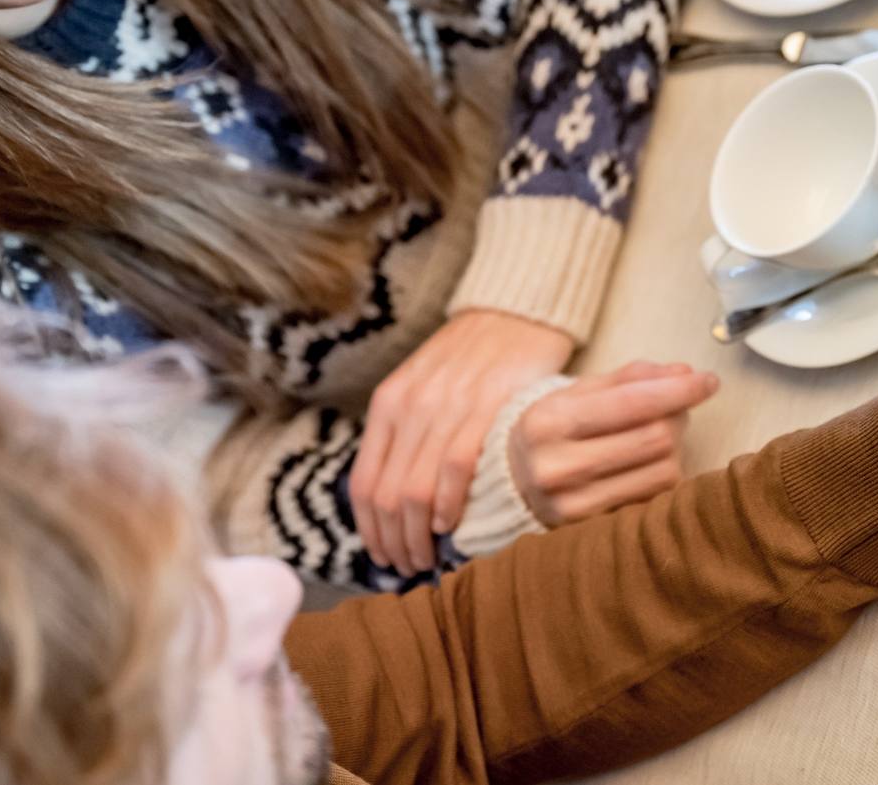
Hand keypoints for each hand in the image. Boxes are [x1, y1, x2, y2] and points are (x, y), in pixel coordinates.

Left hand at [351, 310, 573, 574]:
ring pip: (416, 491)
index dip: (370, 532)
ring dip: (420, 536)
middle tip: (409, 568)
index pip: (363, 484)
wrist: (513, 310)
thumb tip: (396, 500)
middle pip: (387, 496)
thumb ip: (406, 433)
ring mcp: (445, 406)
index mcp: (388, 404)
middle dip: (394, 544)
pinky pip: (455, 468)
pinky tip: (453, 525)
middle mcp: (409, 406)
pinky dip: (451, 505)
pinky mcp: (485, 406)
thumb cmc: (470, 357)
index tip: (384, 558)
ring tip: (430, 559)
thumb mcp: (422, 388)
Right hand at [510, 361, 720, 525]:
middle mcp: (557, 467)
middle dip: (678, 415)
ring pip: (663, 470)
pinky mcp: (593, 530)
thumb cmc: (555, 429)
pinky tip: (648, 463)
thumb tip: (684, 373)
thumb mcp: (578, 392)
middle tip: (678, 406)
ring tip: (661, 435)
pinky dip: (664, 475)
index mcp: (550, 421)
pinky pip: (656, 498)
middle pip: (655, 438)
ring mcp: (574, 505)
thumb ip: (631, 379)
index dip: (679, 390)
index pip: (632, 403)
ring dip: (676, 447)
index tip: (708, 380)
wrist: (514, 482)